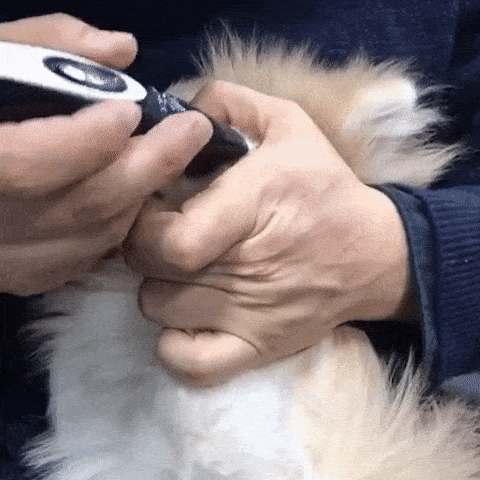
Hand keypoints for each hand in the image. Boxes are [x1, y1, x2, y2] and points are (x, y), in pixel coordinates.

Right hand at [1, 14, 212, 293]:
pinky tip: (131, 193)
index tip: (130, 110)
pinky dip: (118, 222)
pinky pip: (87, 257)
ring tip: (166, 156)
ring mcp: (6, 260)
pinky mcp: (23, 275)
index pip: (27, 166)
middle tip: (194, 130)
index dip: (85, 141)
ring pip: (96, 236)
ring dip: (139, 194)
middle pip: (84, 207)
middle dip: (149, 166)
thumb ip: (48, 45)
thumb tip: (122, 51)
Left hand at [125, 81, 411, 385]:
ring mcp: (250, 317)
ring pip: (159, 310)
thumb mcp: (288, 123)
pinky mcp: (257, 348)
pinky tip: (188, 318)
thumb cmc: (325, 188)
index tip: (153, 207)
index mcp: (253, 208)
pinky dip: (174, 346)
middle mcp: (246, 268)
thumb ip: (231, 100)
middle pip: (152, 272)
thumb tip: (181, 108)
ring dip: (159, 286)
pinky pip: (190, 365)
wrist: (373, 254)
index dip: (142, 225)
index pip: (169, 240)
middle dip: (144, 247)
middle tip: (165, 232)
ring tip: (184, 269)